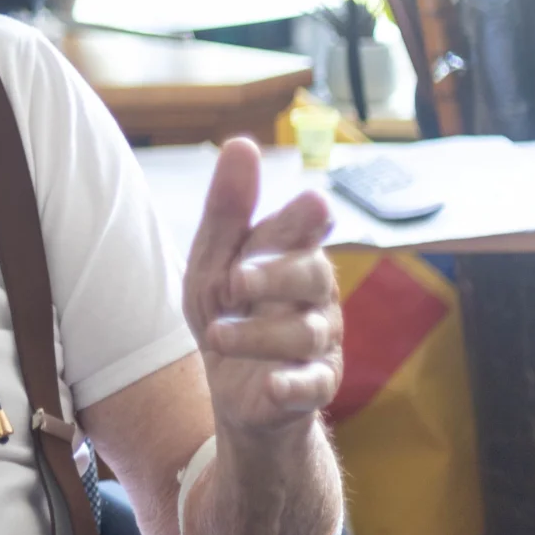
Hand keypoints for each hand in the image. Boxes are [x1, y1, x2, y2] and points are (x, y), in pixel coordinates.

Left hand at [183, 138, 341, 437]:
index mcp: (293, 256)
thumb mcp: (214, 260)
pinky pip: (312, 384)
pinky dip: (293, 384)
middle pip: (313, 276)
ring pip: (305, 331)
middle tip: (233, 280)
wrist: (235, 390)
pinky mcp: (316, 386)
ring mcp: (320, 343)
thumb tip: (242, 143)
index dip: (304, 220)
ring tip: (218, 335)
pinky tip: (273, 384)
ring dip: (257, 333)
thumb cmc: (229, 312)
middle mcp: (315, 296)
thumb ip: (228, 209)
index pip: (305, 230)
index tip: (312, 205)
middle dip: (276, 275)